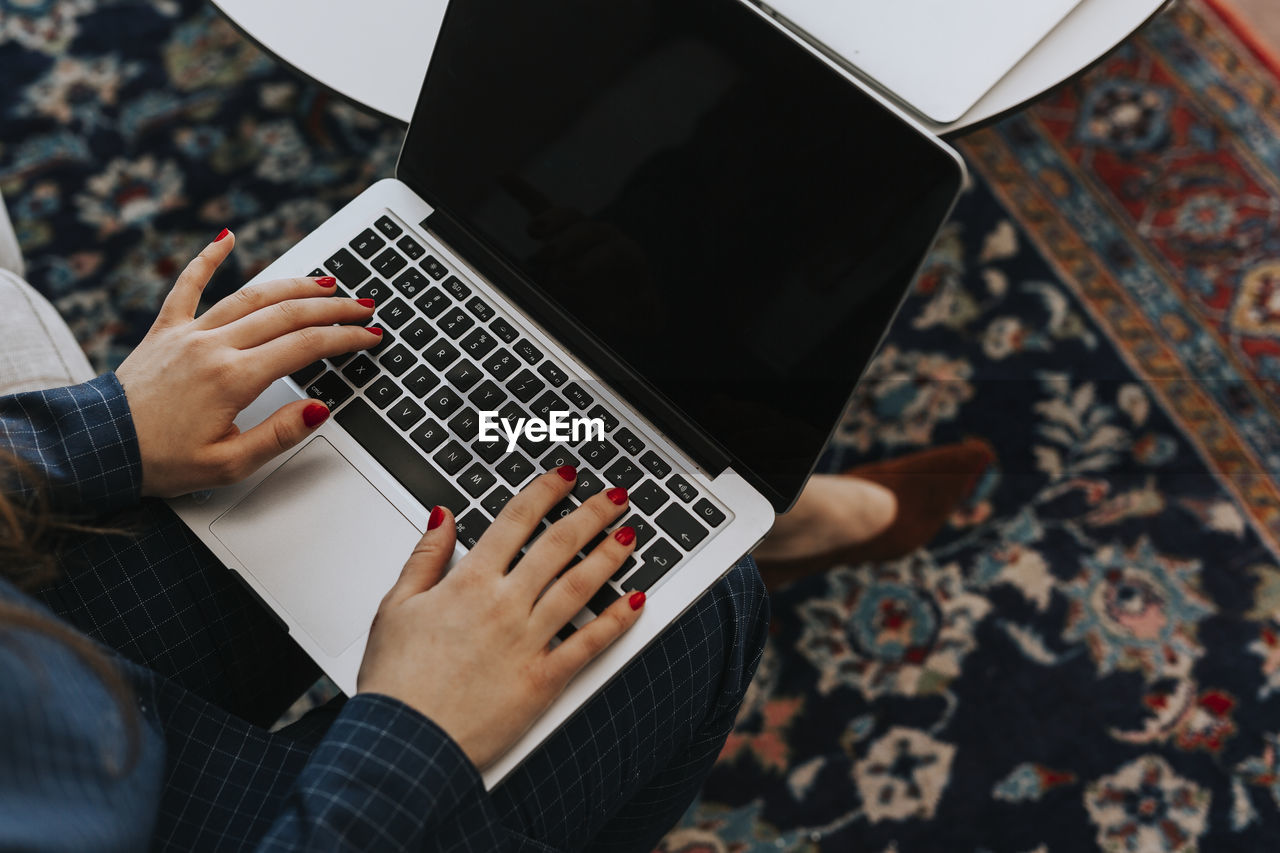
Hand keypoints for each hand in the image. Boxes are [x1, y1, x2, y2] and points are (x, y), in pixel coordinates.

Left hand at [115, 229, 381, 496]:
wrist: (97, 448)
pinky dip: (207, 259)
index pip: (305, 347)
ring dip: (293, 286)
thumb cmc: (161, 462)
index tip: (370, 336)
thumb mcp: (229, 464)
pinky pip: (187, 286)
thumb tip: (319, 407)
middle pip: (286, 314)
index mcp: (234, 378)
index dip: (345, 339)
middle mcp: (213, 346)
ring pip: (250, 296)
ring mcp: (188, 333)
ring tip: (325, 284)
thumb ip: (278, 434)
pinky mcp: (164, 330)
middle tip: (363, 307)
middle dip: (332, 309)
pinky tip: (226, 238)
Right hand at [357, 468, 645, 768]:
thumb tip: (443, 515)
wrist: (405, 743)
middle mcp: (504, 605)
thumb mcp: (395, 607)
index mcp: (468, 583)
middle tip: (615, 498)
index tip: (565, 477)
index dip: (546, 492)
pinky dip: (616, 621)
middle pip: (558, 546)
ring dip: (610, 557)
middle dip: (592, 515)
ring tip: (631, 537)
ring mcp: (527, 641)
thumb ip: (425, 556)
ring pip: (580, 586)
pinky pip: (588, 643)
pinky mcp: (543, 679)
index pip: (517, 521)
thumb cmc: (396, 682)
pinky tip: (635, 602)